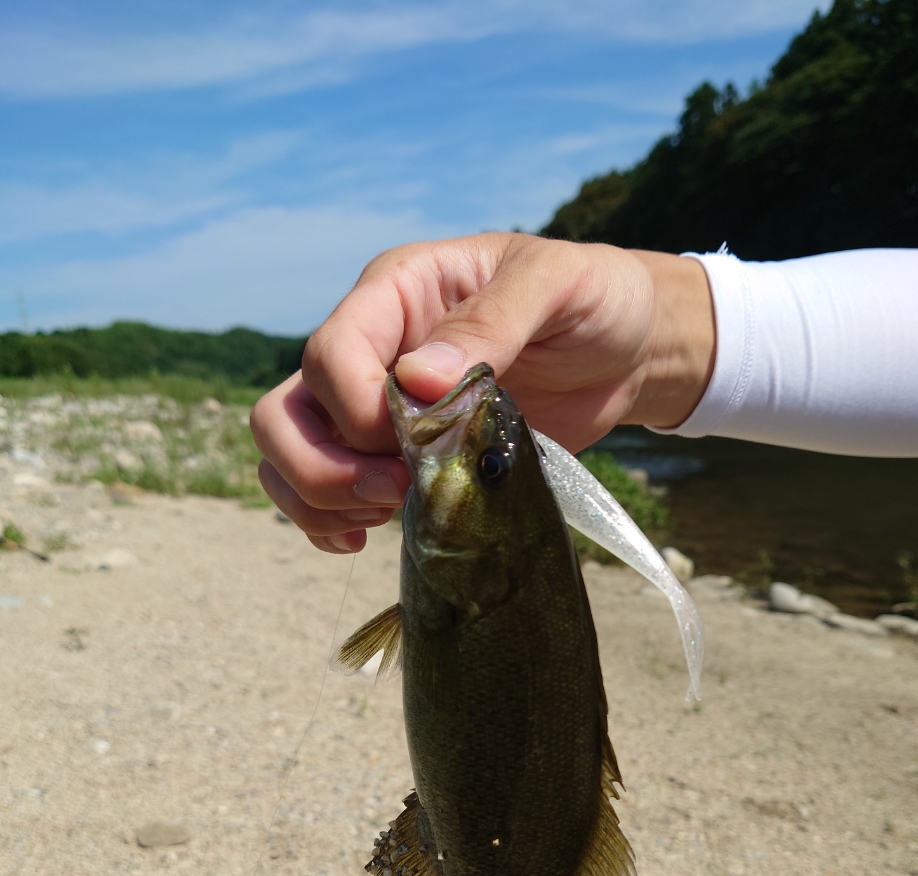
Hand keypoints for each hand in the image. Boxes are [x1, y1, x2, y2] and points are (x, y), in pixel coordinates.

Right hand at [251, 232, 714, 552]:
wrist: (626, 349)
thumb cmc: (595, 301)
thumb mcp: (558, 287)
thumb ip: (492, 323)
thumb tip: (418, 380)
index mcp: (395, 292)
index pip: (330, 354)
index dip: (358, 412)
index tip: (419, 445)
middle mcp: (369, 347)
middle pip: (285, 414)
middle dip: (326, 468)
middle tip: (396, 494)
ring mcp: (374, 406)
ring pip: (288, 456)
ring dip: (320, 500)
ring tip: (387, 518)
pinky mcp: (395, 455)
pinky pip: (323, 493)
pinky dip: (327, 523)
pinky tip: (369, 539)